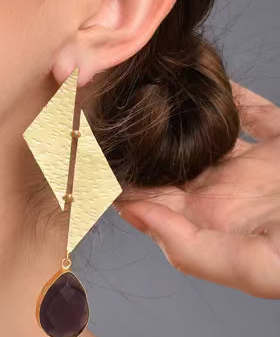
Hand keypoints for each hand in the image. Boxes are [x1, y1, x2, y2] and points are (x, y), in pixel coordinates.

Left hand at [113, 80, 279, 298]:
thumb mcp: (260, 267)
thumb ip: (194, 249)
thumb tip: (135, 213)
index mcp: (213, 223)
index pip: (147, 195)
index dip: (112, 173)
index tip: (75, 140)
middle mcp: (227, 191)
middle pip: (167, 157)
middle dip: (133, 132)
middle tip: (92, 95)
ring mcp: (258, 164)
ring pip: (204, 128)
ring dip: (176, 106)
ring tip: (141, 76)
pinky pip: (254, 109)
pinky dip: (233, 90)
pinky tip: (205, 69)